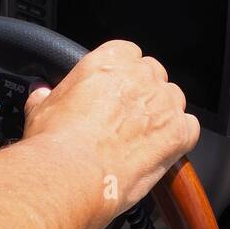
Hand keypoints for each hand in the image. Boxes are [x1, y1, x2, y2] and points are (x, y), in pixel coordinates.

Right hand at [20, 41, 198, 216]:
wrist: (70, 174)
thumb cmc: (54, 142)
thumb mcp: (41, 109)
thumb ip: (46, 95)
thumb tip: (40, 92)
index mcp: (110, 60)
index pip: (128, 54)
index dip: (122, 75)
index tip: (114, 92)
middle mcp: (140, 76)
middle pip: (153, 75)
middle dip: (143, 94)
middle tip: (125, 120)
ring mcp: (163, 103)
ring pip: (173, 100)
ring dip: (162, 116)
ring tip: (141, 140)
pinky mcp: (178, 132)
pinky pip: (190, 129)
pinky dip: (179, 140)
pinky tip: (161, 152)